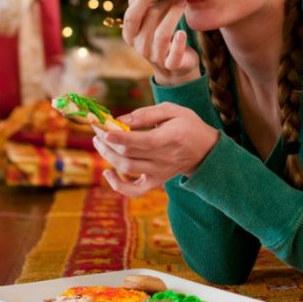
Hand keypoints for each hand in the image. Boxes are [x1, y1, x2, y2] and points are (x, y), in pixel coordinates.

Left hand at [92, 102, 219, 196]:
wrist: (205, 150)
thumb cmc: (187, 125)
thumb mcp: (173, 110)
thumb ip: (146, 114)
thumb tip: (120, 120)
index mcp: (170, 138)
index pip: (141, 141)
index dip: (119, 137)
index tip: (102, 128)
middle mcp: (164, 158)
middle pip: (128, 154)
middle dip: (107, 141)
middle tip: (97, 128)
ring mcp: (159, 172)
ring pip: (127, 168)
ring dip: (107, 155)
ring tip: (98, 141)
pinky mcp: (156, 181)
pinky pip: (135, 191)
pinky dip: (118, 186)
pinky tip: (108, 173)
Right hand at [122, 0, 200, 85]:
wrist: (174, 67)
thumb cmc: (160, 36)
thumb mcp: (150, 20)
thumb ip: (145, 4)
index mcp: (131, 34)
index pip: (132, 15)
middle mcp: (140, 46)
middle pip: (149, 20)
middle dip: (162, 3)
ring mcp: (155, 57)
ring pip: (162, 34)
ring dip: (173, 15)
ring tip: (182, 2)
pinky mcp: (172, 65)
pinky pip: (174, 55)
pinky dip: (178, 44)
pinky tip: (182, 33)